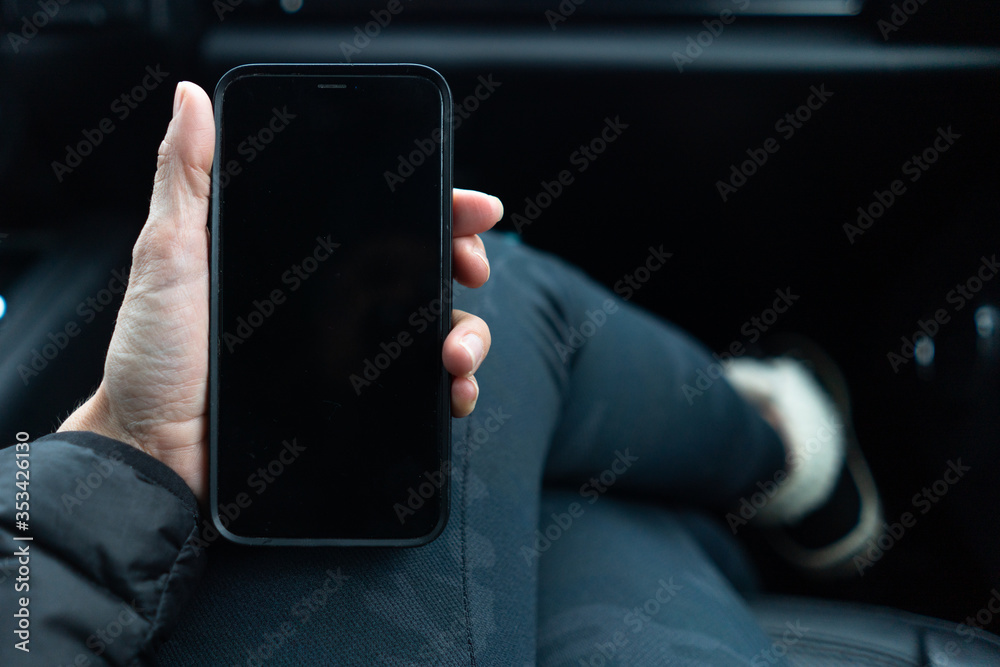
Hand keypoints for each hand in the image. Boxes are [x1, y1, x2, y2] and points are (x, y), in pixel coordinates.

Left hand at [58, 82, 501, 502]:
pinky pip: (422, 391)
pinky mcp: (355, 404)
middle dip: (465, 263)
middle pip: (424, 272)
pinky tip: (454, 391)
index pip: (382, 222)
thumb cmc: (152, 358)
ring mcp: (349, 355)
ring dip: (469, 333)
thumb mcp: (167, 257)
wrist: (154, 453)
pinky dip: (453, 389)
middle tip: (472, 269)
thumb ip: (187, 179)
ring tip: (458, 352)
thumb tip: (192, 99)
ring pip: (436, 330)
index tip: (472, 207)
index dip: (436, 208)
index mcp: (300, 261)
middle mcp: (333, 304)